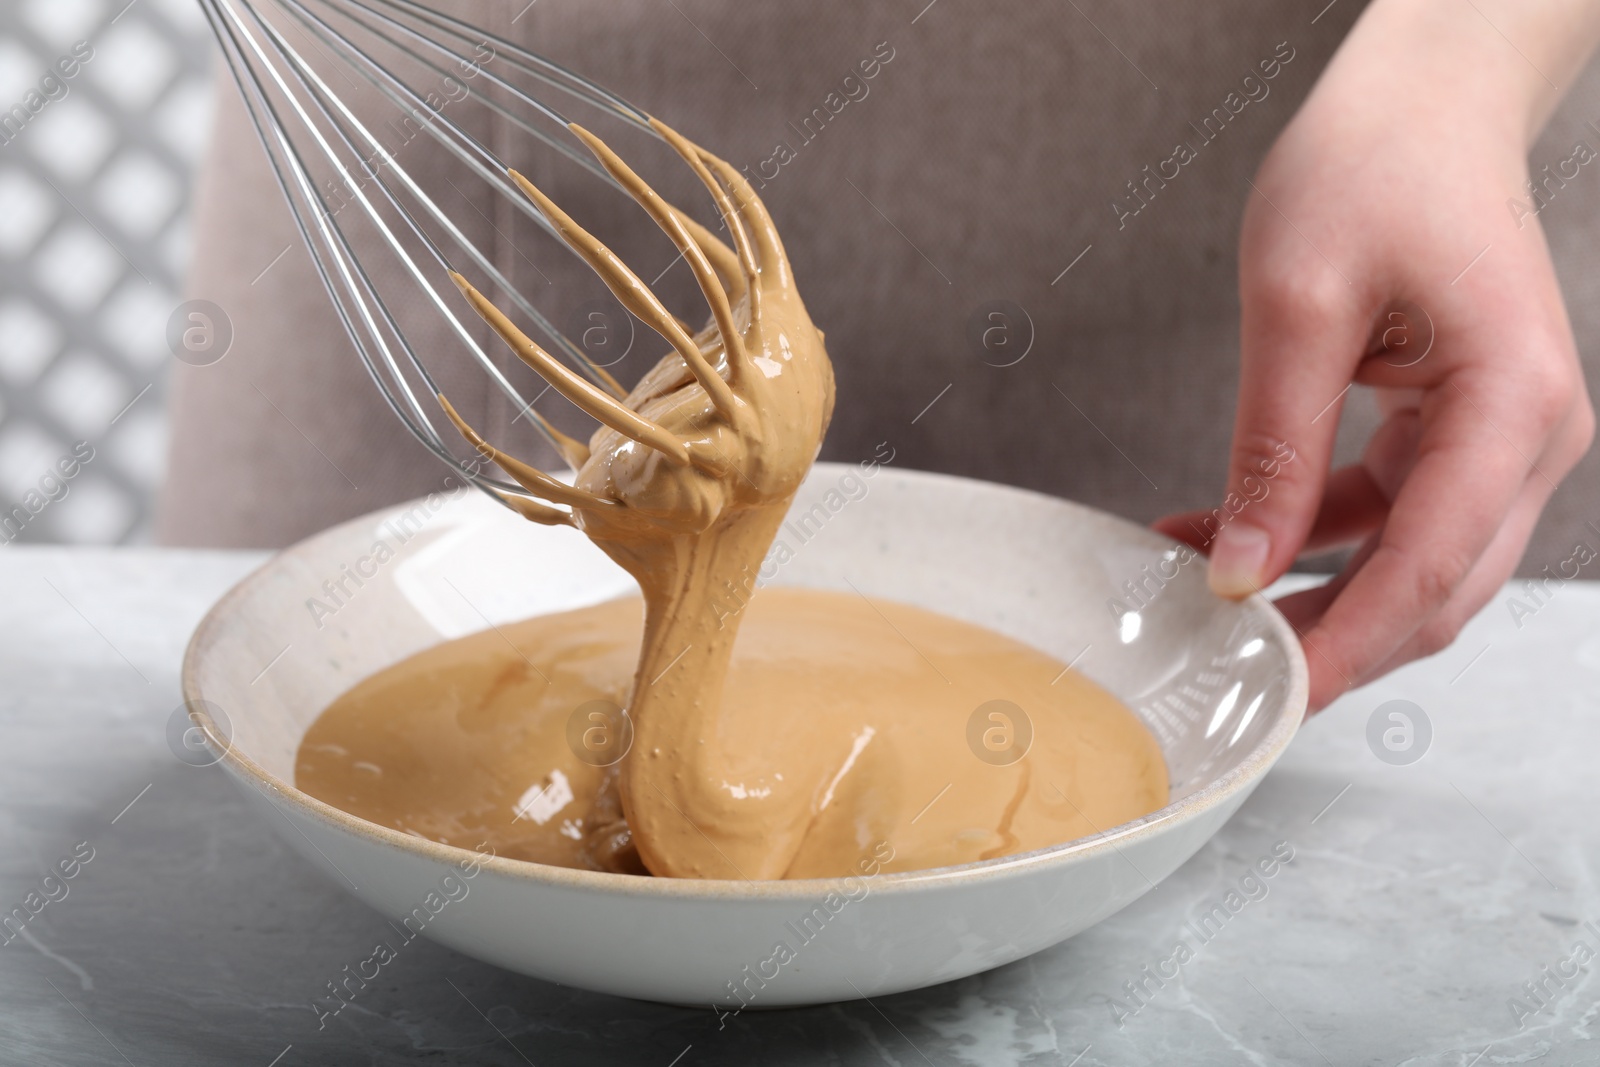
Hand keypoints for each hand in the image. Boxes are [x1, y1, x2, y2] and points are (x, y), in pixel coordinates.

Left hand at [1156, 0, 1599, 710]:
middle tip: (1229, 673)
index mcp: (1514, 401)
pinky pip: (1387, 513)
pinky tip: (1220, 534)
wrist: (1420, 103)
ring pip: (1411, 562)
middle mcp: (1530, 432)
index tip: (1273, 692)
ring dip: (1313, 591)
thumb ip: (1274, 448)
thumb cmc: (1375, 163)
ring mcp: (1500, 435)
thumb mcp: (1298, 303)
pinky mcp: (1458, 429)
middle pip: (1435, 587)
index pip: (1431, 564)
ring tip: (1204, 601)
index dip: (1349, 643)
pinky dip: (1311, 535)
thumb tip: (1242, 566)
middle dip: (1333, 639)